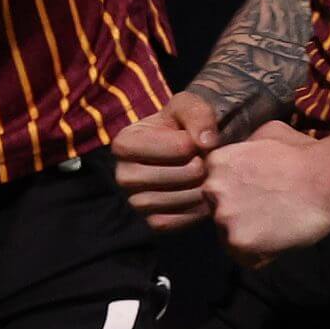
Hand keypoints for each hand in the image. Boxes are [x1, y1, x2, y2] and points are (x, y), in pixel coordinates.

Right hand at [112, 91, 222, 231]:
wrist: (188, 150)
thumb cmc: (182, 125)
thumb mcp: (188, 106)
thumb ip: (197, 114)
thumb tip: (206, 143)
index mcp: (124, 143)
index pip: (174, 148)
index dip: (193, 143)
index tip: (195, 140)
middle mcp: (123, 175)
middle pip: (174, 176)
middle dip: (199, 167)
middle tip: (204, 161)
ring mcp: (135, 201)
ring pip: (175, 200)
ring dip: (200, 189)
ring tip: (206, 177)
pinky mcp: (152, 221)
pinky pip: (176, 222)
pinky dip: (195, 211)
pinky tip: (202, 196)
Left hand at [201, 121, 329, 263]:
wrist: (327, 176)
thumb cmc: (303, 153)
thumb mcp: (267, 134)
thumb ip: (246, 147)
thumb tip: (245, 154)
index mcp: (215, 163)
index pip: (216, 189)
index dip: (238, 195)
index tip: (258, 197)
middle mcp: (212, 190)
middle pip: (220, 212)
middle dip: (241, 215)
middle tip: (269, 214)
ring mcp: (224, 217)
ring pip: (230, 237)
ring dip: (251, 237)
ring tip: (277, 229)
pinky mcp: (240, 241)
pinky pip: (246, 258)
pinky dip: (263, 256)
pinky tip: (281, 242)